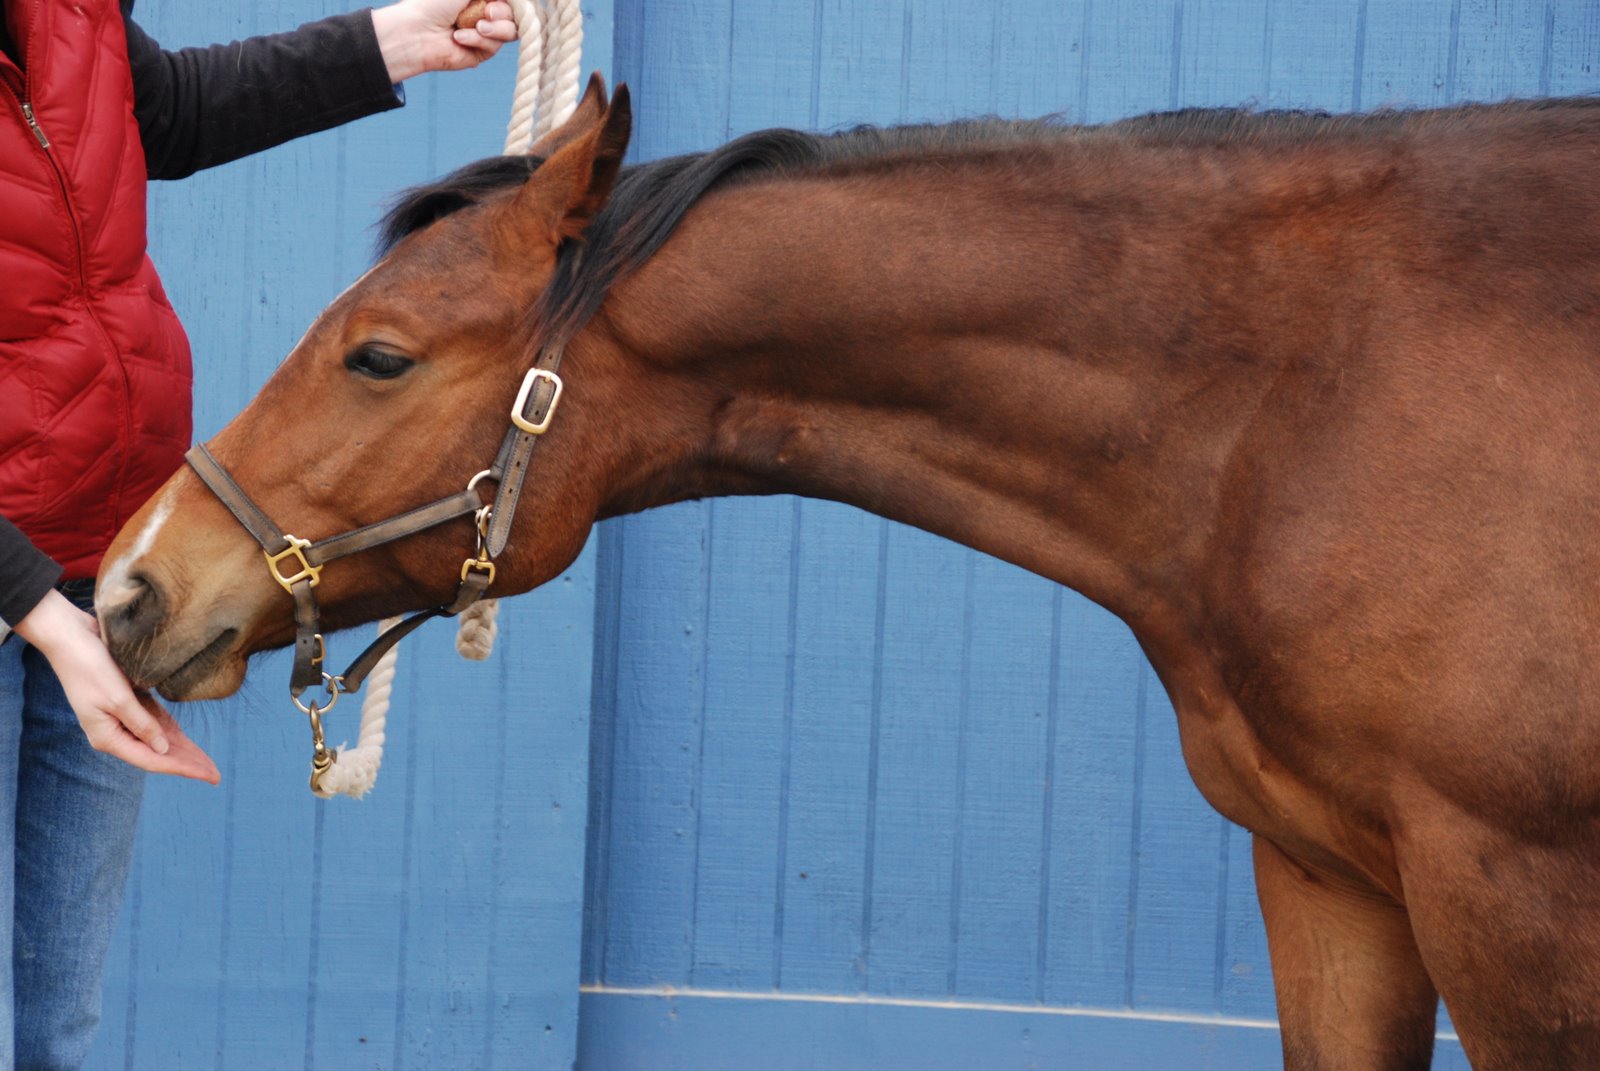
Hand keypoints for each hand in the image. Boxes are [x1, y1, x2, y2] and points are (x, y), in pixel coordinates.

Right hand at [13, 591, 219, 783]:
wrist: (70, 637)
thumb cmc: (90, 667)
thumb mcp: (119, 698)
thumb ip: (143, 725)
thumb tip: (164, 748)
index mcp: (108, 737)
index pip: (153, 759)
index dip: (182, 768)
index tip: (209, 777)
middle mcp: (114, 732)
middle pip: (157, 753)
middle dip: (187, 763)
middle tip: (216, 775)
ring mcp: (119, 718)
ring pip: (157, 738)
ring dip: (181, 749)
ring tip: (206, 762)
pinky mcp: (125, 701)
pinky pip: (154, 721)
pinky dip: (170, 730)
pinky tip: (186, 740)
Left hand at [372, 0, 517, 82]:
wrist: (417, 30)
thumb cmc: (435, 2)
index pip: (513, 0)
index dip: (515, 3)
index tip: (504, 0)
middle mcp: (486, 12)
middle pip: (517, 15)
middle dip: (504, 13)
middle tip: (487, 12)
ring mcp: (485, 32)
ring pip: (511, 32)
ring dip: (494, 29)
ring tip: (476, 26)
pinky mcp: (481, 52)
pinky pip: (494, 46)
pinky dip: (477, 40)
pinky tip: (459, 37)